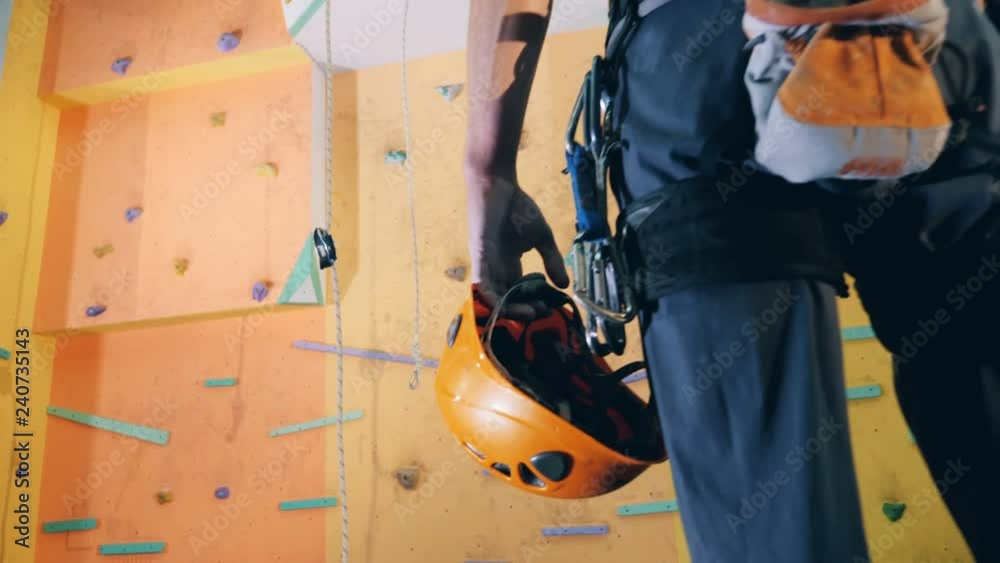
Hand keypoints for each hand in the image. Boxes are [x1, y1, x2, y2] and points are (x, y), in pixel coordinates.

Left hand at [466, 174, 569, 318]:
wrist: (498, 184)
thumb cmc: (517, 207)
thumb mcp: (541, 237)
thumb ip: (552, 260)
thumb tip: (565, 286)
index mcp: (509, 265)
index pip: (518, 293)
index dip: (532, 304)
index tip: (550, 307)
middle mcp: (495, 269)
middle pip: (506, 300)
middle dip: (523, 311)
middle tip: (542, 314)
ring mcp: (486, 265)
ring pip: (493, 298)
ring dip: (510, 309)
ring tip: (529, 313)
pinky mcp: (479, 256)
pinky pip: (481, 283)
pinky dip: (491, 297)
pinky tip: (505, 305)